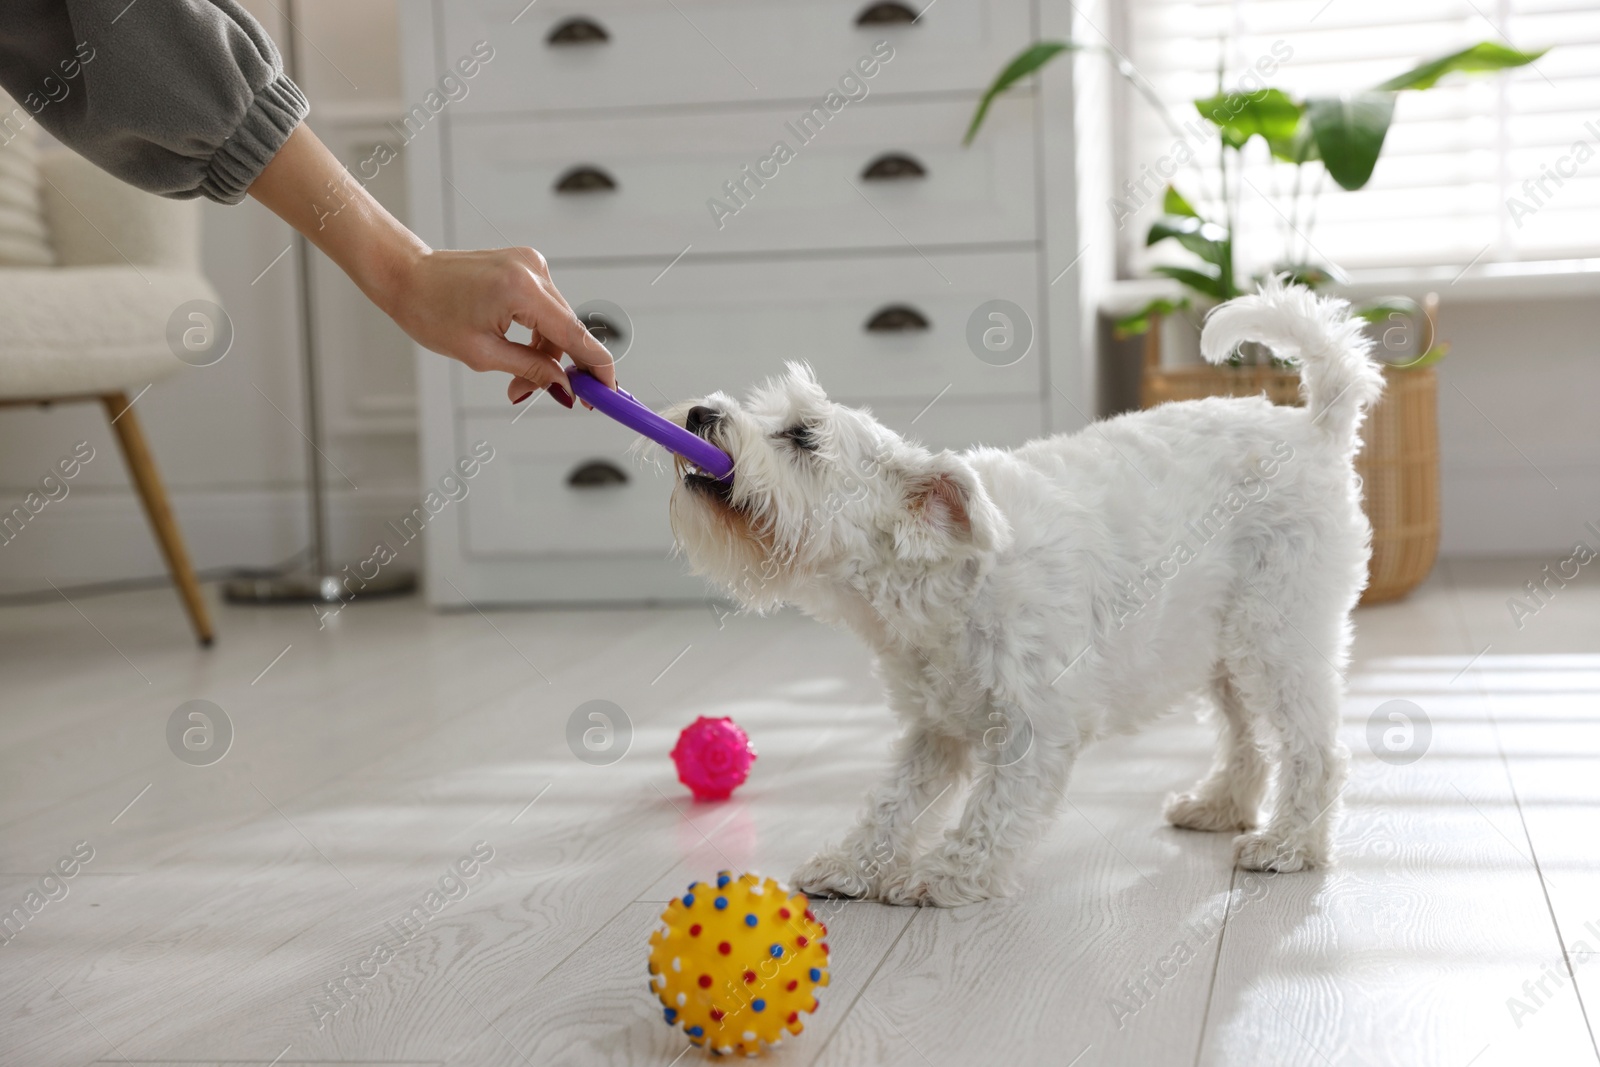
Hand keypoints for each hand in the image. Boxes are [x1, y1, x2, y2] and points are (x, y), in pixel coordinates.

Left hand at [384, 246, 614, 404]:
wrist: (406, 275)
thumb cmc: (431, 311)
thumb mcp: (481, 354)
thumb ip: (531, 370)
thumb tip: (565, 389)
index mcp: (522, 291)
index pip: (576, 336)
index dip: (597, 369)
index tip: (607, 394)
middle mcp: (533, 271)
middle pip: (567, 331)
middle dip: (559, 367)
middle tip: (539, 395)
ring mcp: (531, 264)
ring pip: (557, 322)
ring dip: (545, 352)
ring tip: (516, 378)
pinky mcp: (525, 265)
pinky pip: (545, 307)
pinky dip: (537, 332)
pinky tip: (518, 349)